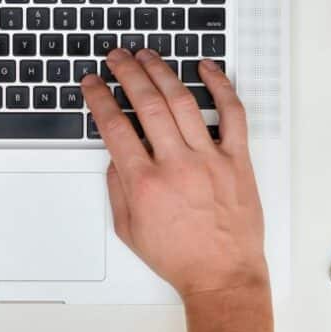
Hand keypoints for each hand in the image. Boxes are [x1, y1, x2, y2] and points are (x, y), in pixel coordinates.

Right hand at [81, 49, 266, 299]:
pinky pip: (232, 114)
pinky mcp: (237, 160)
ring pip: (183, 101)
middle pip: (146, 104)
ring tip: (148, 56)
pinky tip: (206, 68)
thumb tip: (115, 155)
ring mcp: (209, 159)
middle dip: (126, 73)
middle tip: (117, 57)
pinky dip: (220, 86)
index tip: (93, 83)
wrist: (222, 276)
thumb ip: (117, 188)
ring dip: (162, 72)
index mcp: (145, 183)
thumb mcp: (128, 229)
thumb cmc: (179, 257)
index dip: (99, 98)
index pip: (115, 126)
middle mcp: (176, 165)